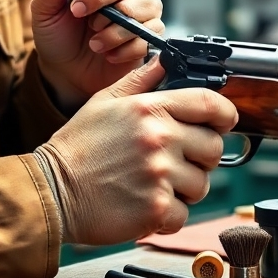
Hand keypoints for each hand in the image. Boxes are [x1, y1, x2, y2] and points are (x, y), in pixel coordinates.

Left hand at [30, 0, 164, 109]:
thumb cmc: (60, 35)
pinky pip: (144, 38)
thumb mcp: (45, 11)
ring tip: (93, 40)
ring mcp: (145, 13)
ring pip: (140, 10)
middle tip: (77, 12)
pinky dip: (120, 49)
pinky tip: (106, 54)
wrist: (67, 71)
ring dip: (111, 28)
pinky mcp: (149, 38)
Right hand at [36, 58, 237, 244]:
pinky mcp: (156, 208)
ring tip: (154, 184)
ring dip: (184, 189)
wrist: (51, 191)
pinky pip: (183, 214)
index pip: (210, 103)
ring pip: (202, 184)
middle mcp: (159, 138)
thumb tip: (165, 61)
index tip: (223, 122)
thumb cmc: (77, 148)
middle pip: (214, 147)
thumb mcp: (105, 101)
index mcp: (150, 108)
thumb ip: (140, 80)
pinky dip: (167, 216)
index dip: (225, 114)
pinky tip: (145, 204)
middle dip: (200, 157)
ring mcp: (159, 174)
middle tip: (175, 162)